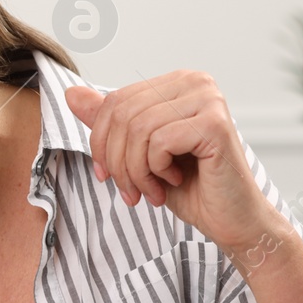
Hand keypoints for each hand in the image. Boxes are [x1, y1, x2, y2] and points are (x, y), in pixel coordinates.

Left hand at [63, 71, 286, 253]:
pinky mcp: (215, 123)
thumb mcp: (137, 153)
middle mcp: (195, 82)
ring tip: (151, 190)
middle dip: (117, 161)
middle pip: (122, 114)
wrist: (231, 220)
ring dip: (136, 171)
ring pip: (138, 129)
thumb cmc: (190, 187)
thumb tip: (71, 94)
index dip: (101, 143)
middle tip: (131, 190)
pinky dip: (156, 171)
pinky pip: (159, 142)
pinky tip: (175, 181)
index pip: (115, 101)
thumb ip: (109, 123)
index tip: (109, 175)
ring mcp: (208, 99)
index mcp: (176, 82)